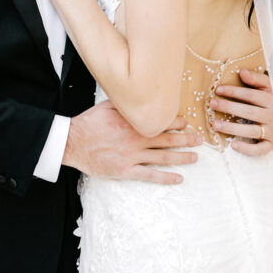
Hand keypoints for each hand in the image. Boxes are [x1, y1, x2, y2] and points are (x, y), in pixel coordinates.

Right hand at [63, 100, 202, 184]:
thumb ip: (125, 103)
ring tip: (195, 157)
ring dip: (181, 157)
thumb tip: (138, 95)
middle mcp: (137, 138)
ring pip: (163, 157)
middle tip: (199, 140)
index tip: (186, 122)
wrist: (72, 141)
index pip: (161, 122)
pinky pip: (150, 175)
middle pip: (167, 139)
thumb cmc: (89, 123)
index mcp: (134, 122)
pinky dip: (165, 177)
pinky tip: (178, 178)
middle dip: (186, 139)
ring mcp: (132, 155)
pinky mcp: (125, 170)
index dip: (176, 122)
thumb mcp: (108, 105)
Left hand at [209, 68, 272, 155]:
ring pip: (251, 131)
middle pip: (249, 112)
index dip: (234, 92)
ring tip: (215, 124)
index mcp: (272, 100)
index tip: (218, 90)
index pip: (251, 95)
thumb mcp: (269, 86)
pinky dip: (247, 148)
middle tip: (212, 104)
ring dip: (232, 128)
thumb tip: (242, 72)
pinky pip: (259, 149)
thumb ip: (256, 79)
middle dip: (229, 107)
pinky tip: (233, 145)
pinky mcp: (271, 143)